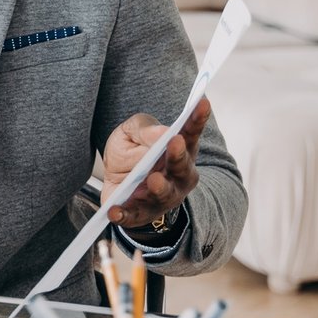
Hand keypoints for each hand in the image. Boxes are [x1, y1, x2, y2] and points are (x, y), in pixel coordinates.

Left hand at [100, 97, 210, 228]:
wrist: (117, 181)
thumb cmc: (132, 152)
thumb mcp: (131, 132)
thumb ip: (144, 129)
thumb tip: (161, 131)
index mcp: (179, 150)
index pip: (191, 134)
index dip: (198, 119)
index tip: (203, 102)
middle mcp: (177, 176)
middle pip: (182, 168)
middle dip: (179, 156)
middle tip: (174, 143)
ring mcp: (162, 196)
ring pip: (165, 194)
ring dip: (160, 187)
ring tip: (153, 179)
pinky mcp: (141, 213)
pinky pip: (134, 215)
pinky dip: (126, 214)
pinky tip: (114, 211)